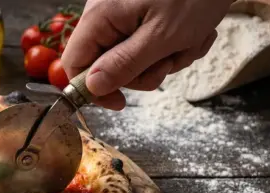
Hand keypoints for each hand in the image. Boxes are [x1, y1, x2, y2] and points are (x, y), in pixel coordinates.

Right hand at [60, 0, 231, 109]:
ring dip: (166, 58)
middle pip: (107, 64)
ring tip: (190, 40)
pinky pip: (149, 44)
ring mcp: (125, 13)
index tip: (120, 102)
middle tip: (170, 61)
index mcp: (100, 16)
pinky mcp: (143, 13)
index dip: (92, 89)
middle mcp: (106, 13)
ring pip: (133, 58)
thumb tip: (92, 87)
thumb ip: (124, 64)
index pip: (74, 63)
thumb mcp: (162, 36)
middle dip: (144, 70)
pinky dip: (174, 45)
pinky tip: (194, 32)